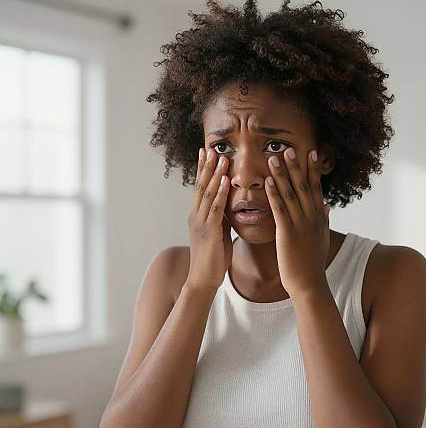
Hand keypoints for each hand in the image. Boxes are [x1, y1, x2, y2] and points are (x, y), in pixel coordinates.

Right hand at [186, 147, 232, 290]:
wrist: (203, 280)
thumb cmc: (212, 259)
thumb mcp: (217, 234)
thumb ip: (220, 219)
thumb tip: (228, 206)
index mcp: (198, 216)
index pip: (200, 188)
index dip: (203, 170)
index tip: (207, 153)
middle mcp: (196, 216)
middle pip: (201, 186)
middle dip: (206, 166)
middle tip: (210, 148)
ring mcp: (201, 223)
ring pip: (207, 194)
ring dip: (214, 174)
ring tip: (220, 157)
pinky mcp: (209, 232)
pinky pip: (215, 209)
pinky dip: (220, 193)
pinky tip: (224, 181)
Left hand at [264, 148, 330, 295]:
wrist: (309, 283)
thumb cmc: (313, 262)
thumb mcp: (322, 237)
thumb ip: (324, 219)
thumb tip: (327, 205)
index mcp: (319, 217)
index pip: (316, 188)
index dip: (313, 170)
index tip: (310, 153)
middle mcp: (312, 217)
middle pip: (304, 186)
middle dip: (296, 167)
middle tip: (288, 149)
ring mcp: (301, 225)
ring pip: (291, 194)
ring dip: (282, 175)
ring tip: (274, 158)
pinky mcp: (288, 234)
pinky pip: (280, 210)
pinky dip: (274, 195)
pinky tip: (268, 182)